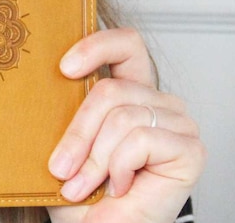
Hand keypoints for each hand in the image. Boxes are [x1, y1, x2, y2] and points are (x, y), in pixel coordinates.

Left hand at [46, 28, 205, 222]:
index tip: (65, 68)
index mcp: (131, 90)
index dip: (97, 46)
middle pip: (111, 89)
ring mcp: (179, 123)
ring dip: (95, 159)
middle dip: (78, 133)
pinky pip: (140, 139)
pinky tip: (120, 187)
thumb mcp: (68, 140)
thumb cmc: (83, 191)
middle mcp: (159, 101)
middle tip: (60, 168)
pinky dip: (119, 168)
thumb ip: (68, 106)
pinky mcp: (190, 149)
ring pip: (122, 116)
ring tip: (83, 185)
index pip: (126, 44)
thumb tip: (43, 76)